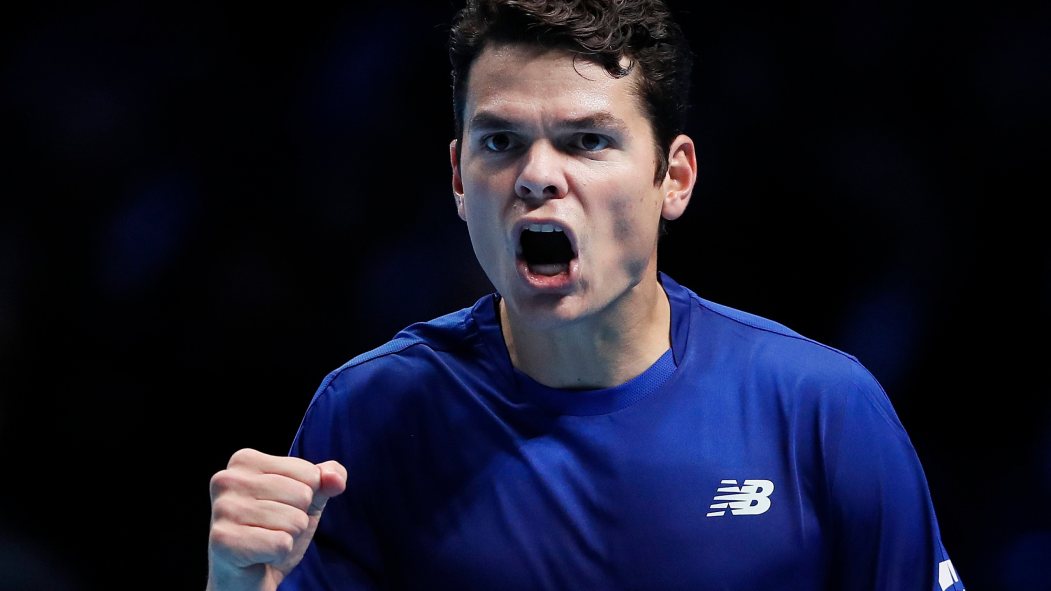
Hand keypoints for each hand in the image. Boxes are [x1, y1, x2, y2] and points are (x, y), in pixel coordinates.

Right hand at [206, 448, 346, 590]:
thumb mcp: (307, 499)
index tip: (280, 508)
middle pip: (302, 494)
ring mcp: (222, 510)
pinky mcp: (223, 541)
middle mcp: (226, 479)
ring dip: (288, 537)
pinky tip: (260, 556)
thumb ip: (326, 479)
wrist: (247, 577)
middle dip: (297, 518)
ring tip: (265, 541)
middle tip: (272, 528)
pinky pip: (281, 543)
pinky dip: (278, 554)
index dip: (306, 497)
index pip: (309, 472)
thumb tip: (335, 479)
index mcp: (244, 460)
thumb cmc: (274, 530)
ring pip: (294, 520)